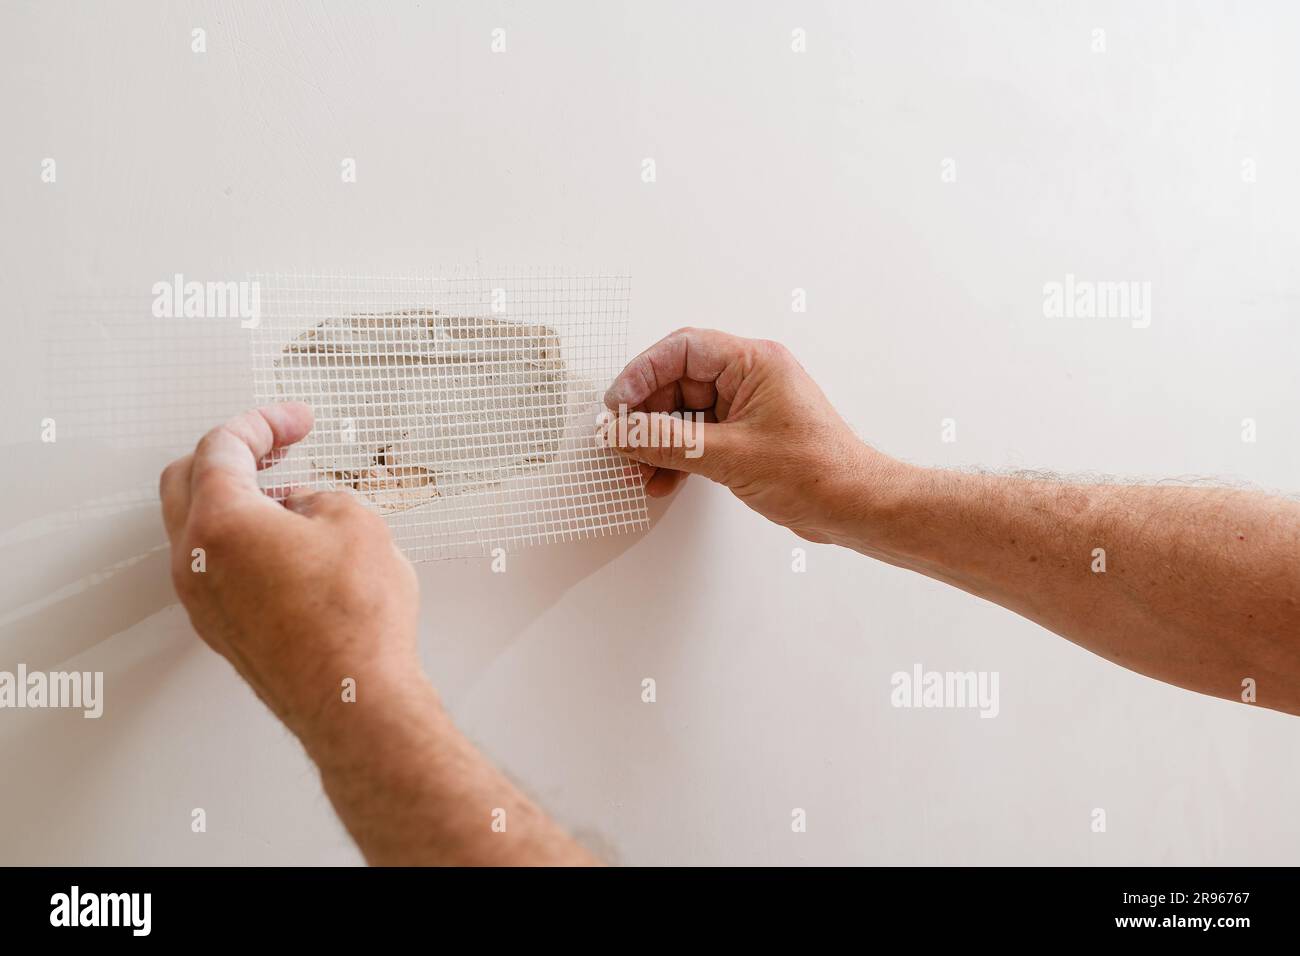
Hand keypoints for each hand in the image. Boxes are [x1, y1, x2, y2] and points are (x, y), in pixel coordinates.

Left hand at [159, 404, 423, 742]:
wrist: (355, 697)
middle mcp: (196, 560)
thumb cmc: (354, 623)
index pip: (223, 447)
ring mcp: (203, 599)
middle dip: (233, 453)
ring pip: (198, 526)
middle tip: (277, 444)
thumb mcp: (358, 523)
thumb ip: (322, 496)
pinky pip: (215, 565)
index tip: (293, 421)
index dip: (264, 423)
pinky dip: (241, 539)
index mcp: (221, 522)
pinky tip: (287, 543)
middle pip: (188, 480)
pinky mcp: (222, 628)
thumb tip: (308, 507)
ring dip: (237, 499)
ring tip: (292, 496)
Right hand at [600, 328, 897, 543]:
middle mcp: (751, 377)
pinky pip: (698, 436)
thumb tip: (622, 433)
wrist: (854, 507)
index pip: (682, 350)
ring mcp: (748, 406)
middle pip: (678, 381)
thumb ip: (666, 443)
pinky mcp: (747, 435)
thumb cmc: (817, 472)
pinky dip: (677, 455)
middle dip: (646, 415)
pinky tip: (662, 478)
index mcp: (754, 362)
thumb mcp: (730, 456)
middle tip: (621, 440)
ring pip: (684, 412)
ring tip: (637, 467)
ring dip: (657, 440)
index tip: (618, 404)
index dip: (642, 374)